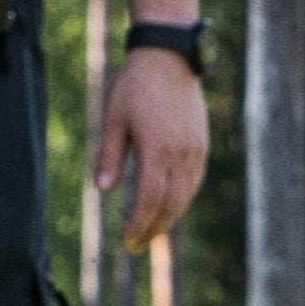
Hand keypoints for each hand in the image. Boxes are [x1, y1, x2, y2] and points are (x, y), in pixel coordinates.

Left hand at [98, 43, 208, 252]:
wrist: (169, 59)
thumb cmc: (135, 87)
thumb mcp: (113, 119)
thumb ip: (109, 156)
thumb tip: (103, 191)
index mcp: (157, 148)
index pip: (149, 199)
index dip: (138, 224)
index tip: (127, 241)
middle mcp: (181, 153)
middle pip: (169, 204)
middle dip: (152, 228)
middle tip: (135, 246)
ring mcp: (195, 150)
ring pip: (184, 196)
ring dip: (168, 218)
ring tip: (150, 233)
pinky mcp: (201, 145)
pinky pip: (193, 182)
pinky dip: (181, 201)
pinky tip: (168, 208)